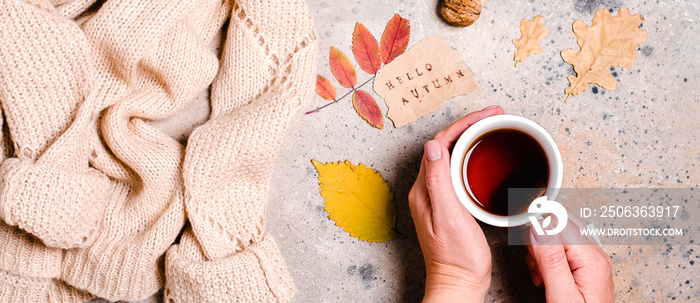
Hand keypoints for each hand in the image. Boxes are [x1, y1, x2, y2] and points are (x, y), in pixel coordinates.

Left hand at [409, 105, 503, 301]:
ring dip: (471, 139)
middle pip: (445, 145)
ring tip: (493, 128)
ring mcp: (437, 197)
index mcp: (425, 189)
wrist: (459, 283)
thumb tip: (434, 146)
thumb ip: (439, 182)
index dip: (464, 124)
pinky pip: (458, 170)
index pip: (440, 144)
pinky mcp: (449, 205)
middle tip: (495, 115)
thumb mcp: (449, 217)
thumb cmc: (456, 257)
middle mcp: (427, 189)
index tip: (488, 115)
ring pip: (452, 156)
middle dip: (469, 126)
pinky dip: (473, 158)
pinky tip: (487, 159)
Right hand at [526, 210, 613, 301]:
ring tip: (541, 273)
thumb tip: (539, 227)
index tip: (528, 245)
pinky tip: (545, 274)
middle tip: (535, 263)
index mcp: (592, 260)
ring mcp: (591, 260)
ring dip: (541, 249)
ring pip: (558, 234)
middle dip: (539, 237)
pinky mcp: (584, 266)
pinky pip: (561, 248)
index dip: (539, 228)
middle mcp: (595, 255)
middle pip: (561, 223)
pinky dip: (547, 257)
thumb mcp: (561, 296)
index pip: (561, 222)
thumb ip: (551, 260)